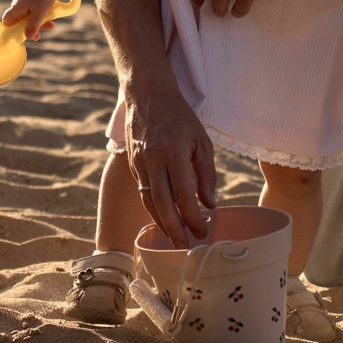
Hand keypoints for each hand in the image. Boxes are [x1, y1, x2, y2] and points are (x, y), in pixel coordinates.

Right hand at [0, 0, 62, 40]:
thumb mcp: (40, 13)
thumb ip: (34, 26)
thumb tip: (29, 37)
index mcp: (16, 8)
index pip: (7, 22)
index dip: (12, 30)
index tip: (23, 34)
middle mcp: (18, 5)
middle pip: (20, 23)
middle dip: (31, 29)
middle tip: (40, 34)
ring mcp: (25, 3)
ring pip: (29, 18)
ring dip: (39, 23)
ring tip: (51, 24)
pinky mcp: (32, 0)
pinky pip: (35, 12)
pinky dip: (42, 15)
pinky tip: (51, 15)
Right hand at [122, 79, 217, 245]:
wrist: (148, 96)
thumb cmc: (180, 118)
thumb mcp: (202, 141)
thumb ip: (206, 174)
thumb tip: (210, 204)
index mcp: (174, 152)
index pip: (183, 195)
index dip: (193, 217)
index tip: (202, 231)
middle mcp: (153, 159)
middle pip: (162, 204)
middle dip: (174, 229)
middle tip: (185, 246)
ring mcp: (139, 163)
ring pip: (148, 201)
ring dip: (161, 223)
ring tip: (174, 238)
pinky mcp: (133, 164)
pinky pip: (143, 192)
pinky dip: (153, 208)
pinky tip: (163, 218)